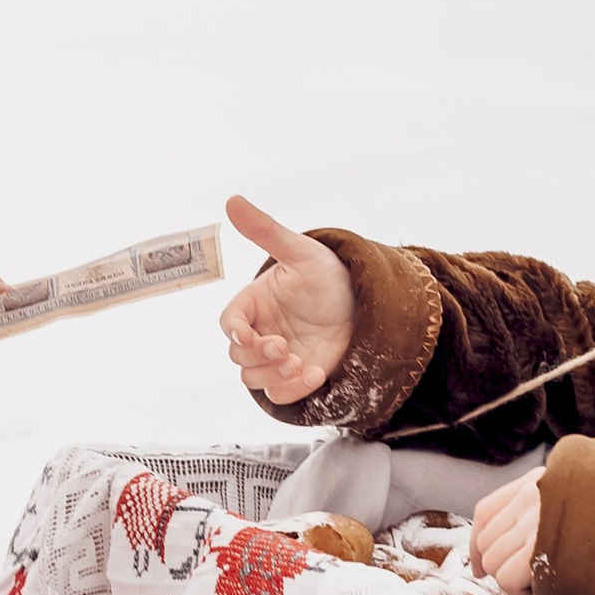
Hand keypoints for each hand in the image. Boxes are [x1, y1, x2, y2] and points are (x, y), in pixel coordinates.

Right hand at [219, 196, 354, 404]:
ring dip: (274, 376)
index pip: (230, 323)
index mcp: (253, 304)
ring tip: (303, 363)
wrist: (364, 302)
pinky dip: (293, 390)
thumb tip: (233, 199)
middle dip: (260, 357)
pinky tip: (318, 374)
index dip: (236, 332)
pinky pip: (280, 394)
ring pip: (255, 379)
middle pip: (238, 356)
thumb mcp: (299, 251)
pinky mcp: (296, 376)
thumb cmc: (328, 273)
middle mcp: (261, 331)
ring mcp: (277, 357)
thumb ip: (266, 230)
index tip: (252, 336)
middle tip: (286, 348)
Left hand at [470, 474, 540, 594]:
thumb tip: (491, 554)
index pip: (485, 511)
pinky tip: (543, 589)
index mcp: (537, 481)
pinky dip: (521, 592)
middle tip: (530, 578)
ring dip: (513, 581)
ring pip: (492, 562)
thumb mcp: (569, 509)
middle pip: (485, 541)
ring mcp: (536, 519)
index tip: (478, 568)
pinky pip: (507, 578)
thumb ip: (535, 515)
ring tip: (543, 581)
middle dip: (501, 567)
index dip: (476, 545)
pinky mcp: (541, 548)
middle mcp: (533, 494)